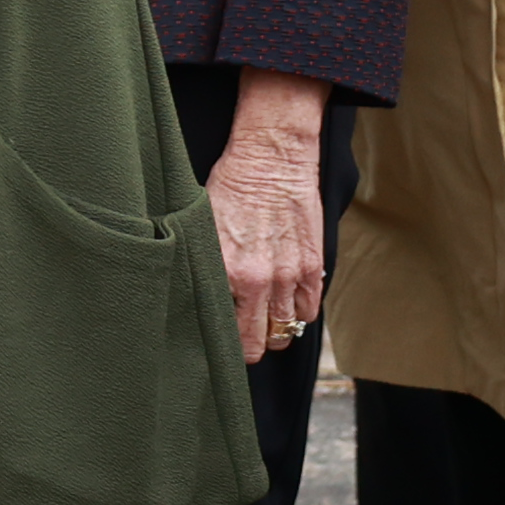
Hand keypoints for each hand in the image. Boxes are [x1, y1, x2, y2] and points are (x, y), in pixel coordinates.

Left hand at [212, 68, 331, 363]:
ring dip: (274, 331)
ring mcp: (288, 276)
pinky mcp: (313, 266)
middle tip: (241, 339)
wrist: (271, 157)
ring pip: (284, 332)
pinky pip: (309, 312)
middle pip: (256, 344)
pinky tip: (286, 302)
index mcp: (224, 272)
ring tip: (264, 320)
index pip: (222, 332)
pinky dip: (298, 314)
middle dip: (247, 347)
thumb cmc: (231, 186)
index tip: (215, 340)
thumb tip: (191, 295)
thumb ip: (199, 266)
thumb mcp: (201, 227)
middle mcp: (257, 280)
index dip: (218, 341)